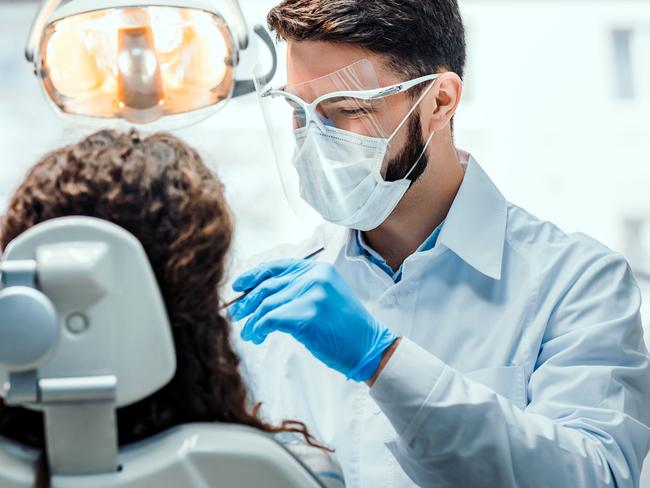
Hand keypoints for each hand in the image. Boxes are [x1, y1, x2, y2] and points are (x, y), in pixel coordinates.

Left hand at [229, 259, 397, 381]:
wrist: (368, 346)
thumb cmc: (345, 327)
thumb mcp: (326, 296)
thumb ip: (300, 289)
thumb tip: (262, 294)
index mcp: (318, 269)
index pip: (277, 267)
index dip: (253, 275)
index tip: (237, 286)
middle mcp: (314, 277)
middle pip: (268, 286)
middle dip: (247, 301)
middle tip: (236, 315)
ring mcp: (312, 294)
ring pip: (266, 304)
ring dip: (253, 321)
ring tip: (249, 334)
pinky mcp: (307, 315)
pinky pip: (270, 319)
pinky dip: (259, 329)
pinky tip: (258, 337)